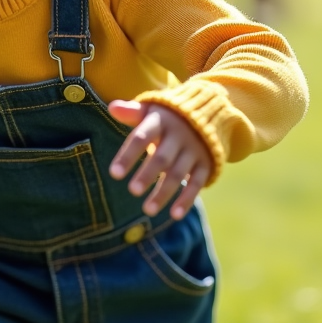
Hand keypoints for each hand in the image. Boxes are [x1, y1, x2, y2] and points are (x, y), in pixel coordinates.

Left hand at [107, 101, 211, 219]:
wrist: (208, 112)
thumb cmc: (167, 117)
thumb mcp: (151, 110)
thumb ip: (132, 112)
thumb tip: (113, 108)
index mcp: (161, 121)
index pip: (142, 137)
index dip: (128, 154)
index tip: (114, 173)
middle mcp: (179, 135)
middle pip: (162, 157)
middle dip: (148, 174)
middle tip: (133, 191)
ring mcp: (194, 150)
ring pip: (178, 173)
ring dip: (164, 192)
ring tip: (147, 210)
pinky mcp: (205, 163)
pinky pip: (197, 183)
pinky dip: (187, 199)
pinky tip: (174, 215)